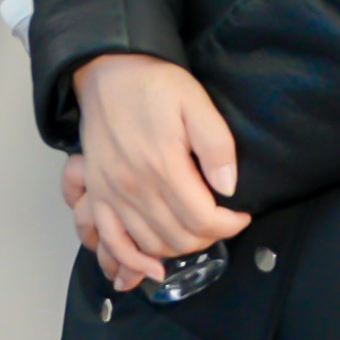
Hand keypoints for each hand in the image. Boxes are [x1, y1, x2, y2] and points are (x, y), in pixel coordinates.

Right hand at [68, 52, 250, 288]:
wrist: (106, 71)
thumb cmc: (152, 84)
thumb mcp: (196, 102)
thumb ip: (216, 145)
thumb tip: (228, 188)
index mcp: (163, 165)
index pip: (203, 219)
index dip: (230, 224)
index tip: (241, 214)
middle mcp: (134, 186)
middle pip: (180, 237)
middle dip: (209, 237)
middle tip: (221, 221)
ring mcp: (112, 193)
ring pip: (152, 244)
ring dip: (179, 248)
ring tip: (195, 231)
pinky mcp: (98, 193)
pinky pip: (111, 239)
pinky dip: (130, 260)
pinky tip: (151, 268)